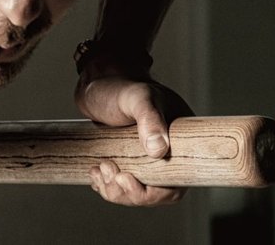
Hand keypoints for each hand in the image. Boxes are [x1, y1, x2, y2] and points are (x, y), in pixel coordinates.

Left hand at [74, 75, 193, 206]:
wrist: (99, 81)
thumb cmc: (122, 85)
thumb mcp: (137, 98)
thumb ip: (149, 119)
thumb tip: (158, 151)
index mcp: (180, 141)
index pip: (177, 182)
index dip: (155, 193)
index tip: (127, 180)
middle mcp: (166, 153)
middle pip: (155, 193)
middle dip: (130, 193)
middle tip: (109, 174)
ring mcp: (145, 158)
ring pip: (136, 191)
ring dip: (114, 190)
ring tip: (98, 170)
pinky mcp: (127, 160)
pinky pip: (122, 184)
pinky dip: (107, 186)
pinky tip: (94, 173)